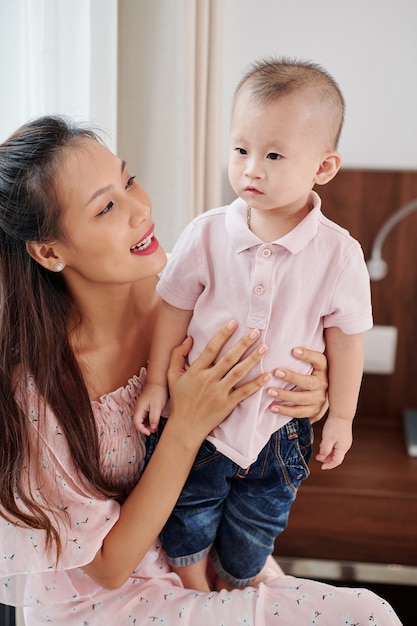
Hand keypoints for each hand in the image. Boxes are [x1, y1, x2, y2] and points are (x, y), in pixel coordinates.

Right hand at [134, 383, 167, 435]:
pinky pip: (145, 415)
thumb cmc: (158, 392)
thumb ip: (154, 418)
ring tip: (155, 426)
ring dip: (147, 424)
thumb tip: (153, 427)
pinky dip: (149, 420)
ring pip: (142, 419)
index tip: (150, 433)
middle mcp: (138, 408)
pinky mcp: (145, 405)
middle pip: (138, 422)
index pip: (136, 423)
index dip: (142, 430)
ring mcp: (141, 407)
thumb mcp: (157, 407)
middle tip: (154, 430)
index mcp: (139, 409)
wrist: (159, 381)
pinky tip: (155, 420)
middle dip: (145, 428)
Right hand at [167, 321, 271, 442]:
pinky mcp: (227, 404)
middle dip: (243, 343)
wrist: (185, 427)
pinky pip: (244, 392)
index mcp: (196, 371)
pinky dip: (256, 384)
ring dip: (253, 359)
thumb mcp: (172, 376)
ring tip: (264, 347)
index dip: (222, 335)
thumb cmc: (180, 400)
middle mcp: (208, 380)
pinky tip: (267, 374)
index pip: (211, 349)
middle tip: (256, 331)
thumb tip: (189, 338)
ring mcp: (219, 393)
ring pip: (238, 372)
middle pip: (228, 358)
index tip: (233, 323)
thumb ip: (177, 355)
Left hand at [266, 347, 327, 420]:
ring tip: (269, 391)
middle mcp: (323, 384)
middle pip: (309, 382)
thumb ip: (300, 354)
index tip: (293, 350)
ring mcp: (319, 399)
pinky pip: (298, 412)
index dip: (308, 355)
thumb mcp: (310, 364)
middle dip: (292, 377)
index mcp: (322, 369)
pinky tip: (272, 407)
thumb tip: (281, 336)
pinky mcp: (313, 411)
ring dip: (284, 395)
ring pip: (302, 398)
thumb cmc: (309, 374)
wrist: (321, 398)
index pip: (319, 360)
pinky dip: (284, 410)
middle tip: (276, 371)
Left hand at [316, 416, 352, 469]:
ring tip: (320, 449)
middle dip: (326, 459)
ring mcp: (345, 442)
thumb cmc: (335, 425)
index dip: (329, 465)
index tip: (322, 467)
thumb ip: (324, 450)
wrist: (341, 414)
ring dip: (327, 453)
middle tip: (318, 457)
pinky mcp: (343, 437)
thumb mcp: (328, 439)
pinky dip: (330, 447)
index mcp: (342, 448)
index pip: (336, 461)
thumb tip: (322, 458)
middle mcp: (345, 446)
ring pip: (335, 451)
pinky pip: (336, 446)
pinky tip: (325, 443)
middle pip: (336, 457)